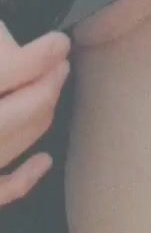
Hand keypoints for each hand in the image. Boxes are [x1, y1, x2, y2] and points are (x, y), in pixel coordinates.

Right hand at [0, 19, 70, 205]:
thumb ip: (1, 43)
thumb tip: (41, 51)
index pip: (7, 69)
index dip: (41, 54)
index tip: (60, 42)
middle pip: (20, 109)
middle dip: (48, 84)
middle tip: (62, 63)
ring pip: (15, 143)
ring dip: (42, 115)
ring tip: (53, 86)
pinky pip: (0, 189)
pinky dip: (24, 178)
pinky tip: (44, 161)